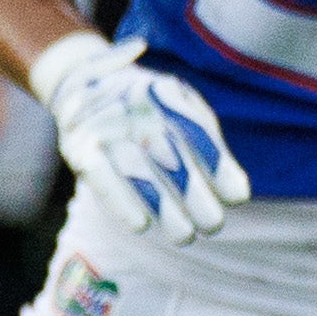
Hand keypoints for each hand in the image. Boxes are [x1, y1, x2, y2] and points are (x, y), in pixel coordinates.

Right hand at [29, 33, 248, 244]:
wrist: (81, 80)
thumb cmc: (148, 108)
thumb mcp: (181, 109)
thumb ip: (209, 146)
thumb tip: (237, 195)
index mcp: (166, 93)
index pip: (198, 134)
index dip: (219, 168)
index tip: (237, 198)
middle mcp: (135, 106)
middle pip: (170, 157)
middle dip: (195, 196)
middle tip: (212, 225)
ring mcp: (106, 125)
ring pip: (138, 172)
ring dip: (163, 208)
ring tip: (185, 236)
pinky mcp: (79, 146)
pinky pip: (100, 176)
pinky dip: (120, 202)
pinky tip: (141, 226)